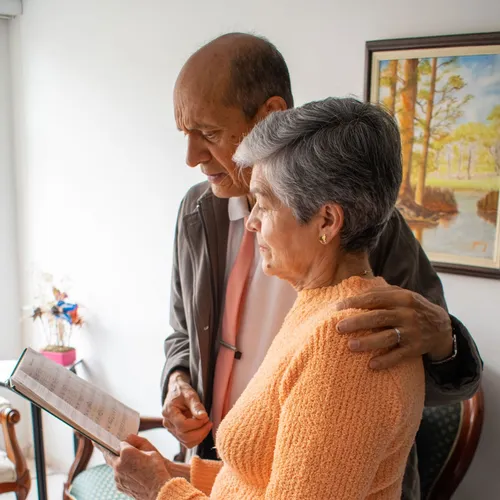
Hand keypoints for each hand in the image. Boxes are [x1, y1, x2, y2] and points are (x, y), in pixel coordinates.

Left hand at [105, 435, 170, 499]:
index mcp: (126, 453)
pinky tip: (132, 474)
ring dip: (118, 463)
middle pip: (110, 454)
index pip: (121, 443)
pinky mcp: (119, 485)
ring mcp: (117, 476)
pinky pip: (118, 476)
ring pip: (114, 466)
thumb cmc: (156, 470)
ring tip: (130, 465)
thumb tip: (130, 439)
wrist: (157, 490)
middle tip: (114, 449)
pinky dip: (122, 473)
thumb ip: (138, 443)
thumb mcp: (151, 451)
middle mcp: (118, 464)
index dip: (126, 443)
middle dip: (113, 451)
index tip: (128, 443)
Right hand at [162, 370, 212, 447]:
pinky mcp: (176, 433)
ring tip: (207, 425)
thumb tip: (203, 416)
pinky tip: (203, 428)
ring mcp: (171, 430)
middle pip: (184, 436)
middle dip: (200, 431)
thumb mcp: (190, 394)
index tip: (206, 417)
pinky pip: (187, 442)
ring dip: (200, 436)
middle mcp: (168, 423)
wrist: (176, 390)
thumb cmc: (182, 391)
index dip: (196, 424)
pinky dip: (197, 438)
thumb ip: (196, 405)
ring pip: (186, 442)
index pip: (182, 425)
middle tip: (209, 422)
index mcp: (169, 412)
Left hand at [334, 286, 452, 369]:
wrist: (441, 326)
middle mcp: (406, 314)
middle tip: (338, 327)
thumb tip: (352, 291)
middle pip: (378, 317)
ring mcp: (411, 332)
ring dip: (368, 342)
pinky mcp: (415, 348)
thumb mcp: (401, 294)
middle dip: (357, 322)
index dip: (354, 302)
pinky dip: (386, 361)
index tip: (336, 308)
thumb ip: (380, 291)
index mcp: (401, 298)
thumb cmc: (411, 307)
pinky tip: (371, 365)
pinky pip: (399, 356)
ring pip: (387, 337)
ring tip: (350, 346)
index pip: (374, 298)